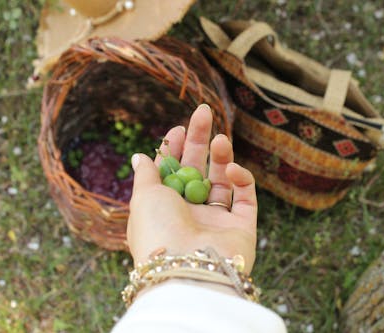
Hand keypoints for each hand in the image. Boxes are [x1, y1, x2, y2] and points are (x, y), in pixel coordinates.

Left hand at [127, 104, 256, 273]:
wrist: (187, 270)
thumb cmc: (158, 232)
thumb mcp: (143, 197)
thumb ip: (146, 174)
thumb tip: (138, 155)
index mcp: (165, 207)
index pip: (172, 171)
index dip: (174, 148)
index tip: (178, 128)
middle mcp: (191, 213)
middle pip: (198, 169)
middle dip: (200, 141)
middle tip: (203, 112)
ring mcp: (217, 220)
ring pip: (222, 181)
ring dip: (221, 157)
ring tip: (220, 139)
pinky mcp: (242, 227)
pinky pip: (245, 197)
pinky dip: (241, 179)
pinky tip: (232, 170)